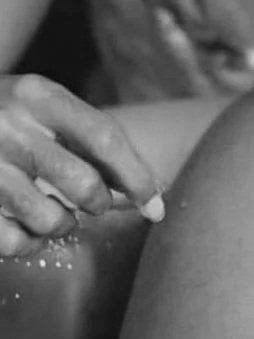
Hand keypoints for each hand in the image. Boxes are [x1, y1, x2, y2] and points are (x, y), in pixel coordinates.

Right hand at [0, 75, 163, 255]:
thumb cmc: (11, 115)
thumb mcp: (46, 106)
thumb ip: (93, 141)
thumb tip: (149, 193)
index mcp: (38, 96)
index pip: (104, 138)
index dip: (137, 176)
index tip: (155, 204)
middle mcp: (8, 127)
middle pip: (83, 183)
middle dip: (100, 202)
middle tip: (94, 200)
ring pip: (50, 219)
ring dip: (64, 224)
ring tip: (53, 209)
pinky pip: (15, 242)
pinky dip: (30, 243)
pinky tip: (26, 226)